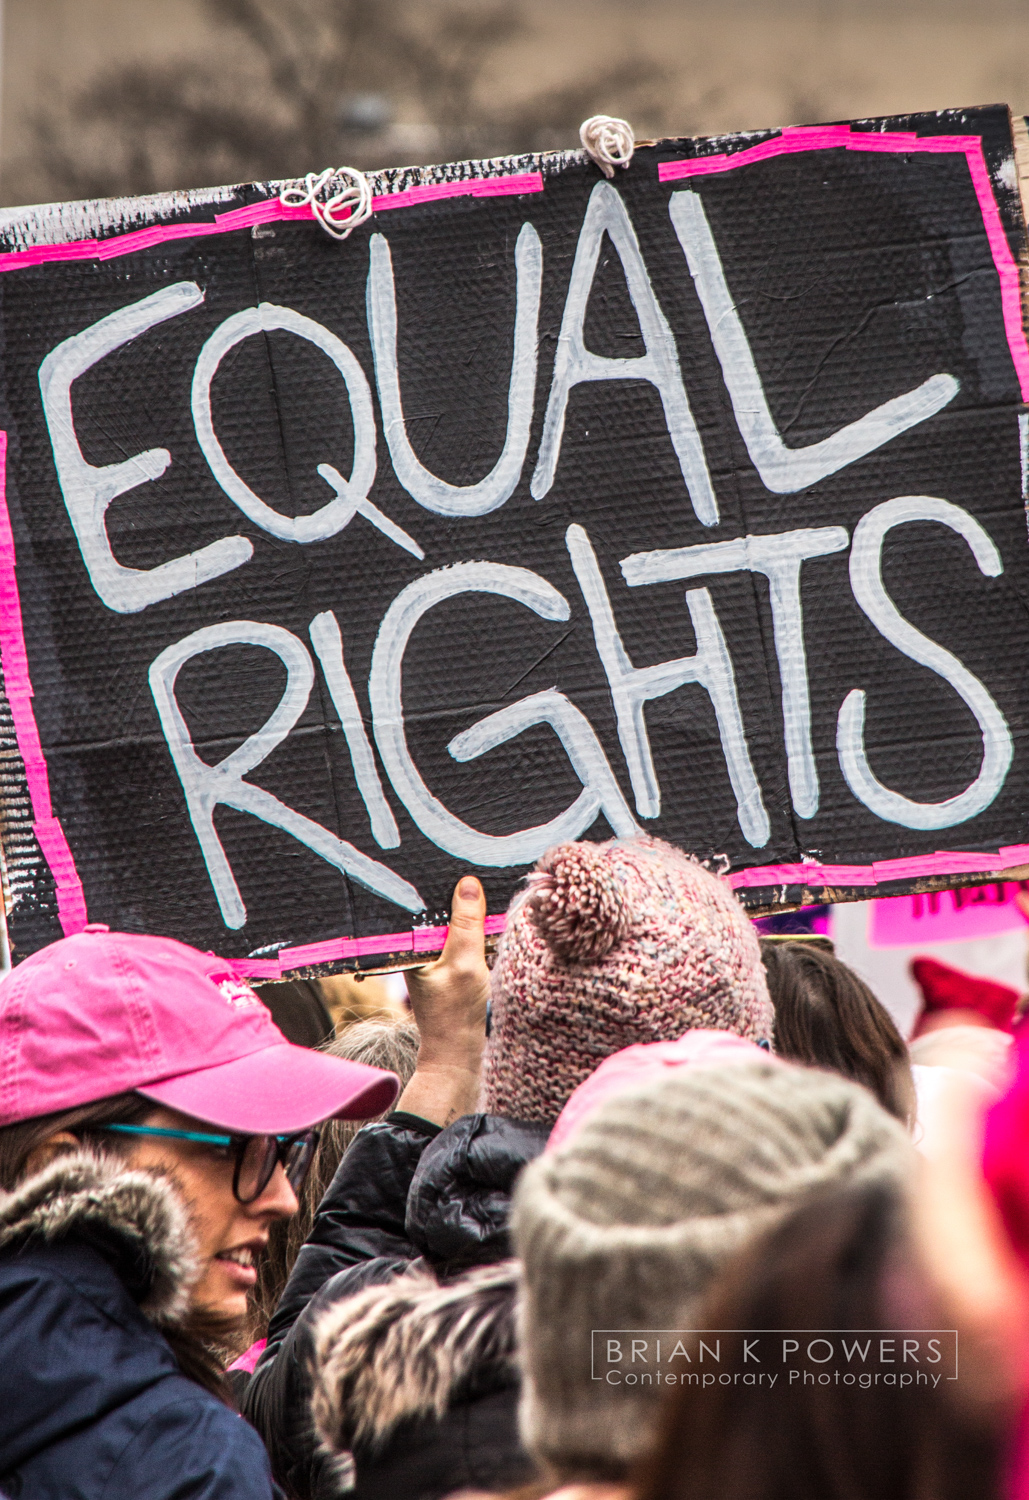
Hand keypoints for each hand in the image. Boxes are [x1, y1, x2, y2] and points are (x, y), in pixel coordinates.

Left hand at [396, 877, 489, 1126]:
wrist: (459, 1056)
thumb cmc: (457, 1014)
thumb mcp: (466, 963)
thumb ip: (466, 924)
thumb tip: (467, 882)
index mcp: (410, 946)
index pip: (419, 902)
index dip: (435, 880)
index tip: (451, 855)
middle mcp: (417, 949)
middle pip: (435, 910)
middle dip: (453, 891)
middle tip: (473, 860)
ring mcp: (434, 958)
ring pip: (451, 923)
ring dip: (466, 909)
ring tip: (483, 880)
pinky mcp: (450, 966)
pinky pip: (461, 937)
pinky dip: (474, 927)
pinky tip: (489, 914)